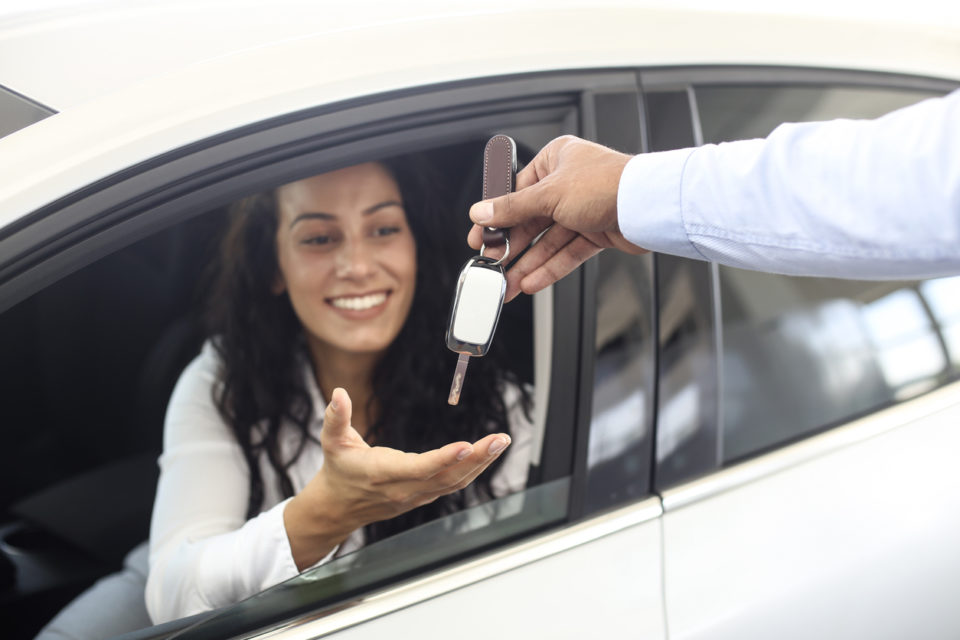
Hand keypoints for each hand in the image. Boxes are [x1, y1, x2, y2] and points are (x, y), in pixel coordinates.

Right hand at [284, 387, 509, 568]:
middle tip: (499, 440)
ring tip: (500, 443)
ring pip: (455, 482)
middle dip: (476, 459)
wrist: (338, 507)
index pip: (418, 468)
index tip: (465, 446)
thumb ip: (336, 417)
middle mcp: (403, 489)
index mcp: (382, 473)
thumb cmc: (339, 470)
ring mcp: (416, 496)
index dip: (442, 459)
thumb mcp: (331, 441)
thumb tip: (338, 394)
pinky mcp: (423, 496)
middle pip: (446, 477)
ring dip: (481, 463)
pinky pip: (453, 484)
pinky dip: (472, 470)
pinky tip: (486, 454)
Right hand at [467, 135, 646, 300]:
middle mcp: (568, 183)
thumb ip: (512, 208)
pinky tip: (532, 282)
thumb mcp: (549, 194)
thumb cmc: (608, 184)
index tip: (481, 237)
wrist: (649, 206)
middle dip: (512, 248)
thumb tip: (481, 211)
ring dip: (528, 264)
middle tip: (492, 267)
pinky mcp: (596, 232)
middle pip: (531, 220)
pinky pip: (567, 252)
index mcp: (554, 160)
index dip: (497, 218)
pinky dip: (550, 268)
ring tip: (508, 285)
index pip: (516, 192)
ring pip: (548, 241)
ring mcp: (583, 209)